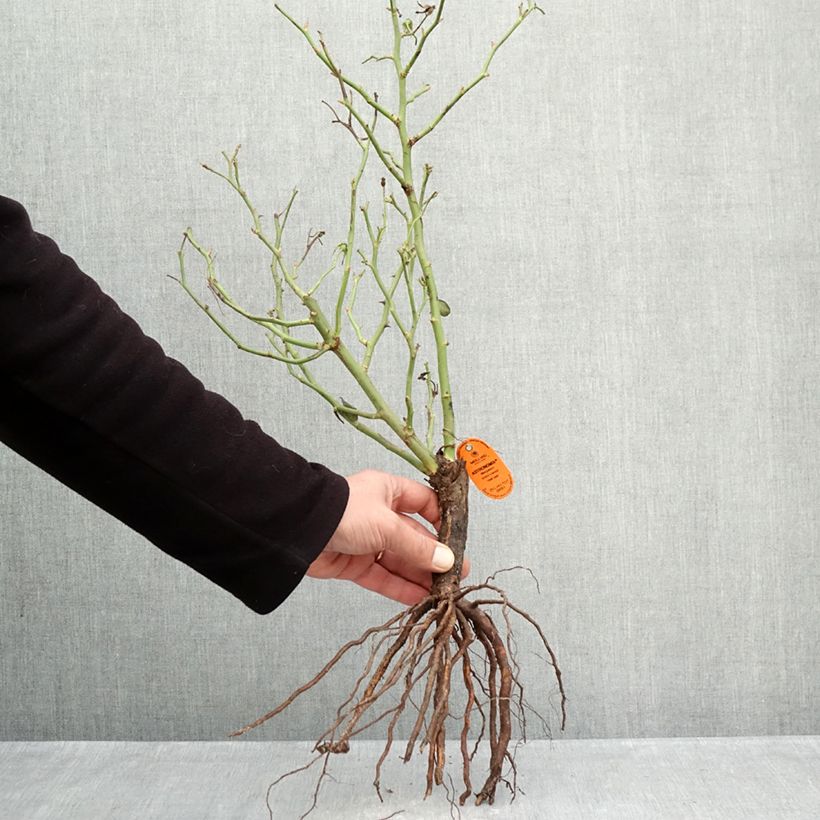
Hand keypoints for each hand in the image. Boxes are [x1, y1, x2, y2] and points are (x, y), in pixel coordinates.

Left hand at [307, 470, 469, 604]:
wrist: (296, 530)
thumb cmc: (343, 512)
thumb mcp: (387, 525)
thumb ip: (417, 547)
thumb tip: (447, 562)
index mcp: (388, 491)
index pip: (423, 502)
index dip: (441, 520)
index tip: (457, 540)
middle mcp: (379, 514)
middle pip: (414, 537)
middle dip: (434, 557)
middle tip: (456, 576)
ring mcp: (366, 540)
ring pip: (400, 560)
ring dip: (420, 576)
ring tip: (443, 593)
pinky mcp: (353, 563)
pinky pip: (383, 576)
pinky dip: (401, 588)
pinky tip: (421, 598)